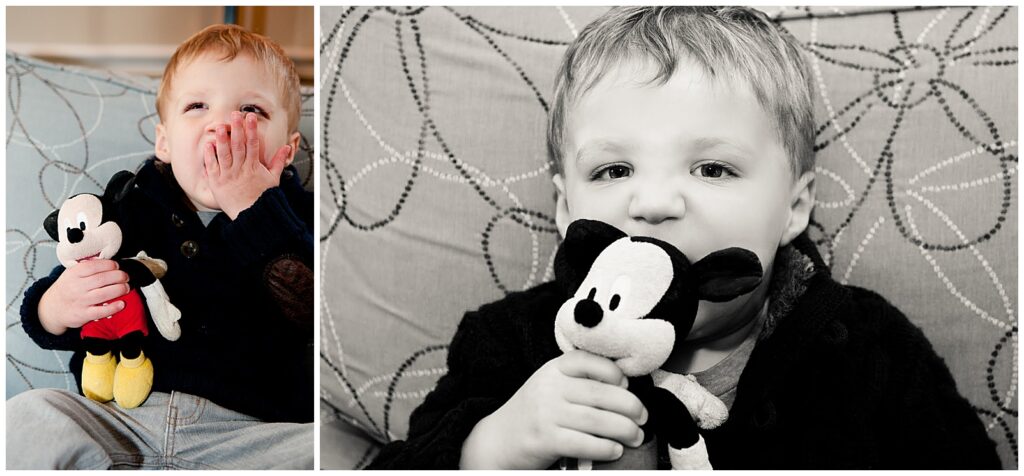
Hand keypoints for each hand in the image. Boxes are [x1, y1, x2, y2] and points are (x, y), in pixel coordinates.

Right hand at [37, 259, 128, 334]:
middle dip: (119, 276)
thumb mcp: (71, 273)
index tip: (117, 265)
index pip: (94, 266)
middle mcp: (76, 287)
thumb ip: (86, 266)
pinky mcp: (83, 314)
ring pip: (103, 294)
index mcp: (73, 274)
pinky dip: (113, 307)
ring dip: (119, 290)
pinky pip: (100, 311)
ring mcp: (80, 301)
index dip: (109, 265)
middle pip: (102, 279)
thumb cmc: (67, 289)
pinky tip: (121, 304)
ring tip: (126, 288)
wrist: (52, 308)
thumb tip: (106, 260)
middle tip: (125, 277)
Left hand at [204, 111, 291, 219]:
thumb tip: (286, 148)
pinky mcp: (217, 182)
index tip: (250, 118)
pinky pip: (212, 166)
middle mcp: (240, 169)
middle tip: (235, 115)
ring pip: (224, 153)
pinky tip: (208, 144)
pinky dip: (210, 155)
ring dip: (222, 139)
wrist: (251, 215)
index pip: (253, 144)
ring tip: (221, 126)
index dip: (251, 130)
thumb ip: (278, 161)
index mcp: (254, 167)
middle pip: (238, 145)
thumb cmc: (262, 198)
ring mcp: (228, 175)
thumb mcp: (274, 179)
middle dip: (237, 129)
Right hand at [460, 350, 647, 468]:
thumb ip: (580, 381)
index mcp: (553, 369)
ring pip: (597, 419)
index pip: (588, 361)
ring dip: (624, 430)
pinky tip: (615, 450)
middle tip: (643, 418)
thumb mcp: (551, 386)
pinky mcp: (545, 438)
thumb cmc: (534, 414)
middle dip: (630, 407)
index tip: (627, 386)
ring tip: (636, 436)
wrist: (497, 440)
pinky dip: (605, 447)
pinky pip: (584, 442)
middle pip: (600, 394)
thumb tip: (624, 386)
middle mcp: (549, 387)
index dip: (613, 372)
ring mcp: (545, 412)